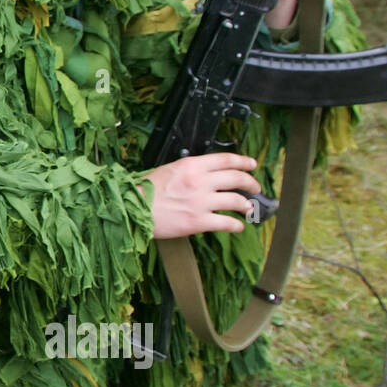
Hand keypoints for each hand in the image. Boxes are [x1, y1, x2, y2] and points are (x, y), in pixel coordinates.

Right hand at [141, 153, 261, 239]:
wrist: (132, 210)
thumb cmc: (145, 191)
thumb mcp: (168, 170)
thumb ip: (189, 170)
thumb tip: (206, 175)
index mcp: (191, 165)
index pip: (226, 159)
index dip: (244, 162)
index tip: (252, 165)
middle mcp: (200, 181)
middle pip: (237, 178)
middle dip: (251, 183)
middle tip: (255, 188)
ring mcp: (201, 202)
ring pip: (237, 201)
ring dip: (246, 205)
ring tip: (247, 208)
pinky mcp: (199, 222)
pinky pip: (227, 223)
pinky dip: (236, 225)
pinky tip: (238, 226)